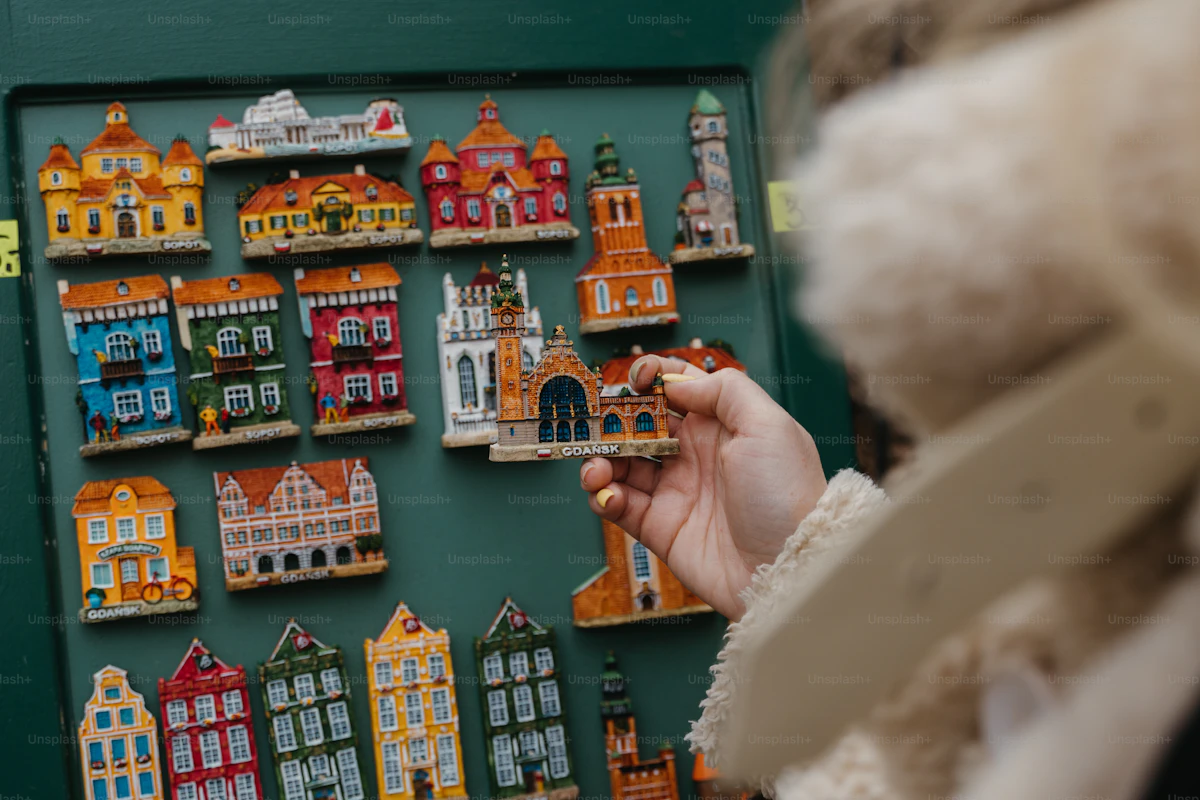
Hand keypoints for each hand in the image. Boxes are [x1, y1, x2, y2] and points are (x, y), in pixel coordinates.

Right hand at [580, 356, 827, 619]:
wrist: (787, 568)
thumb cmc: (786, 495)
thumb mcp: (768, 427)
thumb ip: (725, 391)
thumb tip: (676, 382)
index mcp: (721, 425)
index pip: (678, 389)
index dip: (651, 379)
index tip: (633, 380)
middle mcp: (695, 455)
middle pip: (640, 426)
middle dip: (614, 421)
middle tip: (596, 425)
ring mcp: (676, 491)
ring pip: (622, 465)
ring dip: (601, 461)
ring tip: (596, 469)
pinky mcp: (660, 528)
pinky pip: (620, 506)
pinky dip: (604, 497)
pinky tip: (609, 495)